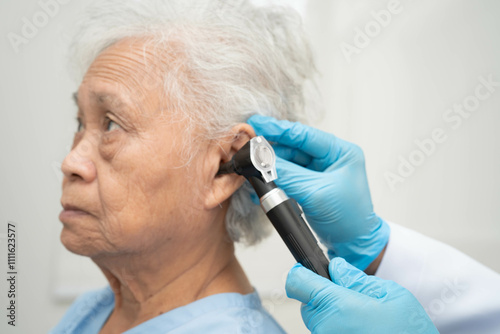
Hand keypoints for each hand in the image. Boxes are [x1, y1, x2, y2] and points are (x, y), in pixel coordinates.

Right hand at [247, 115, 389, 269]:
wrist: (353, 246)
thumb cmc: (348, 219)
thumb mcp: (316, 193)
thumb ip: (288, 174)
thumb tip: (263, 160)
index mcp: (340, 152)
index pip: (304, 135)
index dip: (279, 129)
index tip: (257, 124)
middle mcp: (330, 158)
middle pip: (294, 146)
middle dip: (271, 148)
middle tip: (248, 146)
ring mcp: (320, 172)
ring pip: (288, 161)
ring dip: (271, 165)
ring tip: (252, 166)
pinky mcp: (311, 185)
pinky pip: (289, 175)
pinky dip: (275, 178)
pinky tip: (261, 180)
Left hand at [286, 258, 438, 333]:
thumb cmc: (409, 333)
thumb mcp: (391, 295)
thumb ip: (357, 280)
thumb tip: (337, 268)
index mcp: (338, 306)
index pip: (297, 282)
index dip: (303, 272)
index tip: (308, 270)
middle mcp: (325, 328)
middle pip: (309, 301)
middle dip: (326, 296)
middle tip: (355, 301)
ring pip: (318, 319)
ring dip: (334, 315)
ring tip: (364, 322)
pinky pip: (326, 332)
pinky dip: (338, 329)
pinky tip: (361, 332)